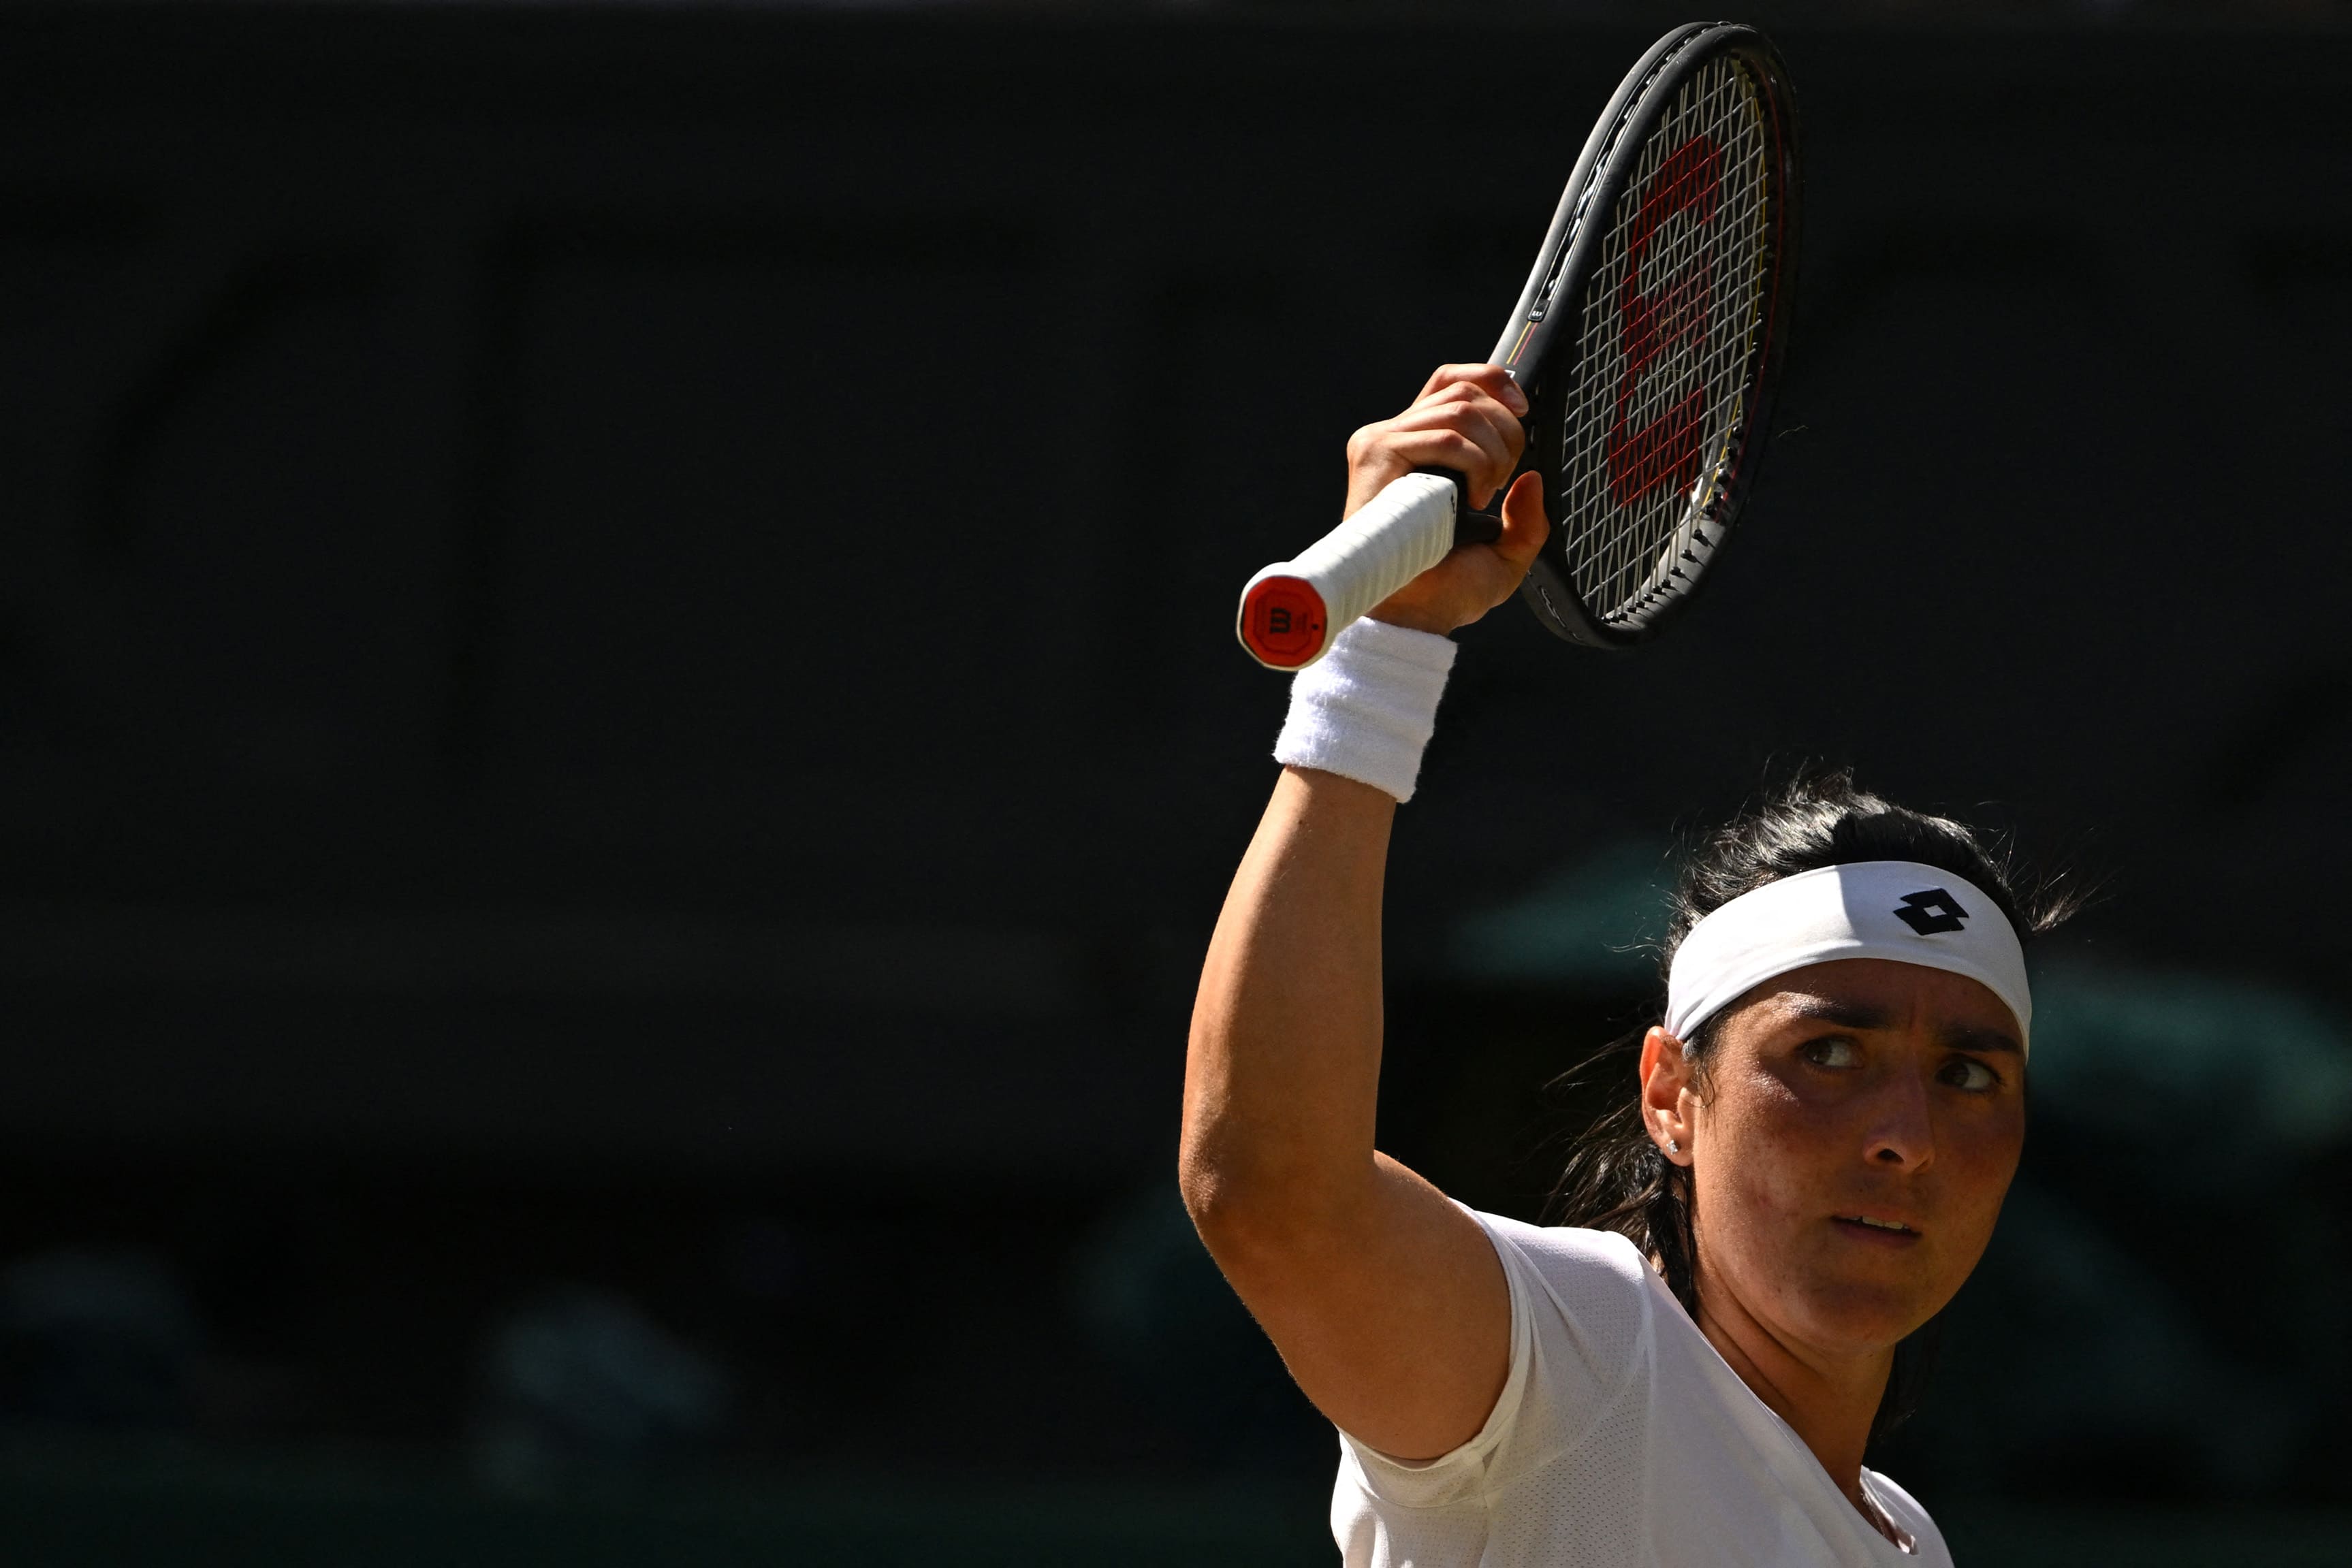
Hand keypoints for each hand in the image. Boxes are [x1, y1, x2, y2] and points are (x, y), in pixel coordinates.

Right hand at [1342, 365, 1551, 635]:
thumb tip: (1533, 479)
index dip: (1491, 381)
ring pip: (1459, 410)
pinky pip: (1445, 436)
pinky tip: (1471, 499)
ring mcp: (1382, 444)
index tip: (1523, 412)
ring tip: (1485, 496)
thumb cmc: (1446, 591)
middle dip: (1505, 430)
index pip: (1451, 381)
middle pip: (1463, 390)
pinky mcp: (1377, 455)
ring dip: (1492, 453)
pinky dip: (1473, 463)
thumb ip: (1527, 522)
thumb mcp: (1505, 555)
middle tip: (1505, 479)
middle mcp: (1396, 438)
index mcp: (1420, 448)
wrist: (1414, 617)